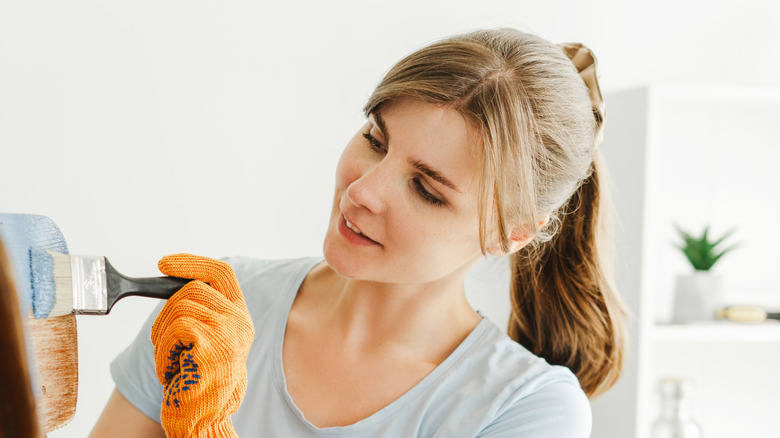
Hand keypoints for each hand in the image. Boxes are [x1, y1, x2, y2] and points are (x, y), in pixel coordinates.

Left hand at [150, 254, 253, 437]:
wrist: (204, 418)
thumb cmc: (199, 381)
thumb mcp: (207, 338)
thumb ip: (202, 311)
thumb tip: (175, 283)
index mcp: (239, 316)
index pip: (221, 272)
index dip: (191, 262)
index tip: (165, 264)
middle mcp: (239, 321)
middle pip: (192, 288)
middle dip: (166, 312)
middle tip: (163, 340)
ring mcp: (229, 332)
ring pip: (180, 306)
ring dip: (163, 334)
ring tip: (171, 359)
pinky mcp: (213, 345)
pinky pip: (175, 328)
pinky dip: (163, 349)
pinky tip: (172, 368)